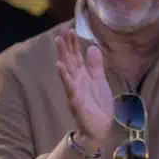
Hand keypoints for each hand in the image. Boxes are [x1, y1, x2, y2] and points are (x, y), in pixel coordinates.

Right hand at [55, 34, 113, 150]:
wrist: (99, 128)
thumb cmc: (98, 106)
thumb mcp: (99, 81)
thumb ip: (95, 65)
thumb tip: (92, 47)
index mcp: (83, 76)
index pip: (76, 57)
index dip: (74, 44)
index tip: (70, 30)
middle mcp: (76, 80)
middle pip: (70, 60)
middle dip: (66, 46)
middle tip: (62, 31)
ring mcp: (74, 89)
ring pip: (67, 69)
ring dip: (62, 55)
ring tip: (58, 42)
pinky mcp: (75, 99)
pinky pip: (68, 85)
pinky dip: (64, 75)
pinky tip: (59, 65)